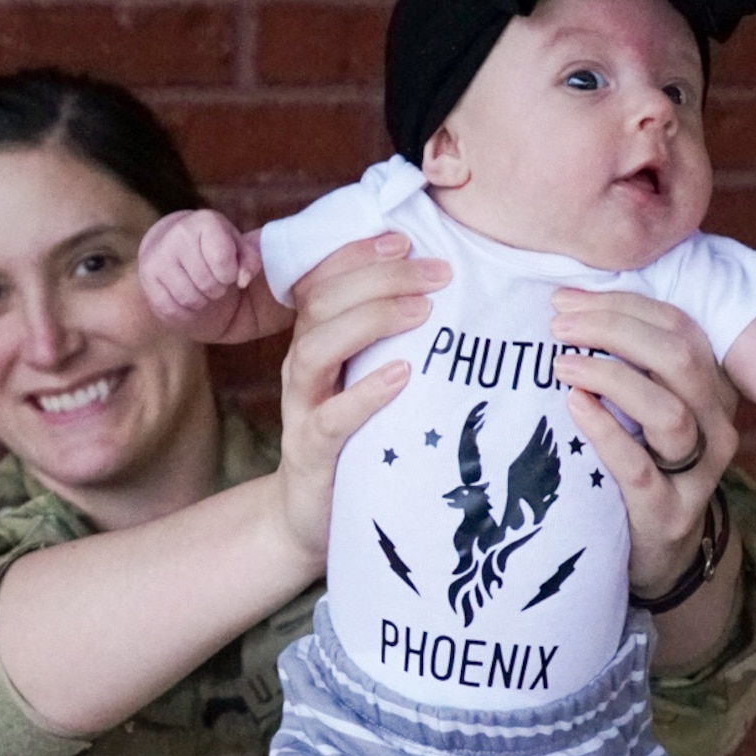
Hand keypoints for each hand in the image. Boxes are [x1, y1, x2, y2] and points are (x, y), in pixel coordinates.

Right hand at [138, 209, 290, 344]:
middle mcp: (176, 235)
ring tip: (201, 288)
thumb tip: (243, 279)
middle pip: (208, 283)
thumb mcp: (240, 250)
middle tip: (214, 280)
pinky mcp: (148, 280)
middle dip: (218, 289)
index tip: (228, 270)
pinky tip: (187, 297)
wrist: (175, 251)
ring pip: (190, 298)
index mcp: (204, 222)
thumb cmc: (215, 250)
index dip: (230, 273)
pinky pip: (173, 309)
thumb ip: (252, 260)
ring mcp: (157, 258)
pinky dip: (186, 310)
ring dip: (202, 300)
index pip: (222, 260)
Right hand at [276, 232, 449, 564]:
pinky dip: (365, 393)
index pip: (325, 279)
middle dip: (379, 278)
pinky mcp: (312, 454)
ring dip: (371, 320)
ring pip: (316, 349)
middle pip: (323, 302)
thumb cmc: (358, 439)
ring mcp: (302, 409)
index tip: (406, 239)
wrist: (311, 516)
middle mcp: (303, 367)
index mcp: (318, 341)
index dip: (359, 253)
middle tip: (439, 273)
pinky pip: (331, 418)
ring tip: (423, 312)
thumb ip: (396, 340)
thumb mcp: (372, 380)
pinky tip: (401, 376)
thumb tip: (454, 293)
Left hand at [550, 288, 737, 597]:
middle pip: (678, 357)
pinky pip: (639, 465)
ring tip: (563, 365)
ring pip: (668, 410)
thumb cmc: (644, 464)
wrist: (660, 551)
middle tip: (560, 327)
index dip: (622, 305)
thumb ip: (630, 362)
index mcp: (712, 387)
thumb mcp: (647, 409)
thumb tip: (569, 305)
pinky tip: (575, 406)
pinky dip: (605, 431)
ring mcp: (698, 471)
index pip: (678, 326)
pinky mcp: (669, 511)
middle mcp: (716, 423)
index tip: (566, 300)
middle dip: (615, 330)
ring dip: (612, 378)